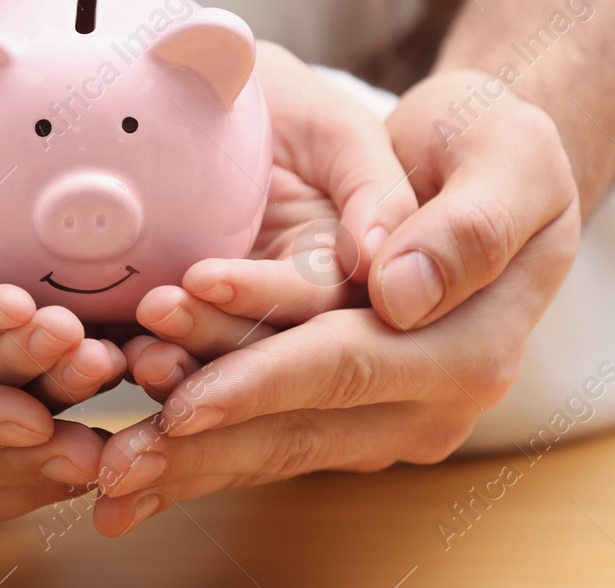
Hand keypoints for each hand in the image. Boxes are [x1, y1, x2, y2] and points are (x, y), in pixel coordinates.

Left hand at [92, 68, 578, 535]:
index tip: (181, 393)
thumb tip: (397, 294)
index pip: (346, 364)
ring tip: (106, 469)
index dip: (258, 377)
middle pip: (298, 425)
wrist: (488, 168)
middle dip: (201, 443)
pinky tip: (136, 467)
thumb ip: (465, 227)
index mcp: (470, 346)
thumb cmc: (496, 147)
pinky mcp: (347, 411)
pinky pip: (267, 434)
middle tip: (112, 461)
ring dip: (189, 460)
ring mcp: (387, 415)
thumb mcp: (508, 158)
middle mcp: (430, 400)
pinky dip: (200, 452)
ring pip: (273, 443)